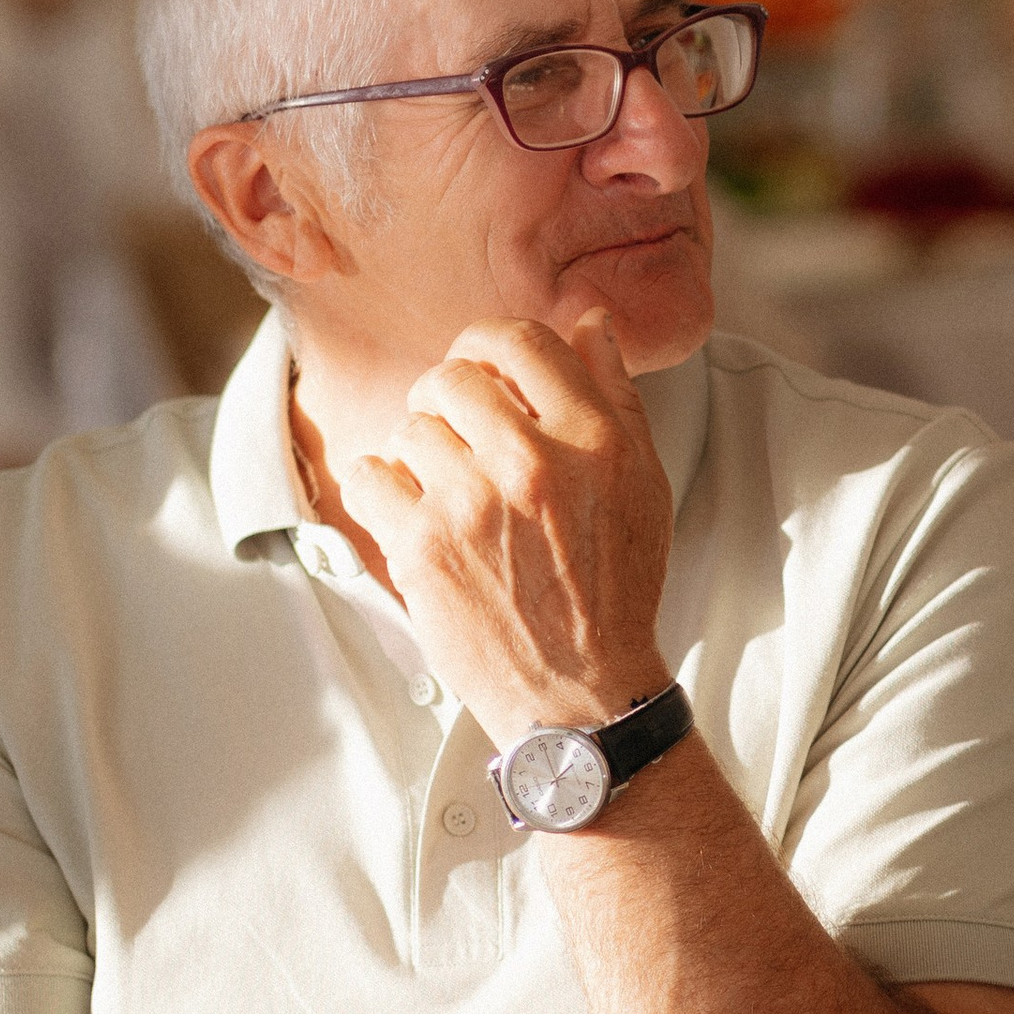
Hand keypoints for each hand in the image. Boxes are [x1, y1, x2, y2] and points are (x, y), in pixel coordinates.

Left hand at [341, 306, 673, 750]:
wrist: (582, 692)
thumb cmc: (614, 587)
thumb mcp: (642, 482)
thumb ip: (615, 395)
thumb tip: (589, 321)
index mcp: (594, 439)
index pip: (523, 340)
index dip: (491, 344)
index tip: (483, 367)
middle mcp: (534, 463)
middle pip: (452, 375)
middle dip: (446, 397)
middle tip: (455, 430)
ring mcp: (472, 504)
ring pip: (411, 427)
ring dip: (420, 452)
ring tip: (443, 488)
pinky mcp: (422, 547)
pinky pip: (371, 475)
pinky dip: (382, 489)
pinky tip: (408, 511)